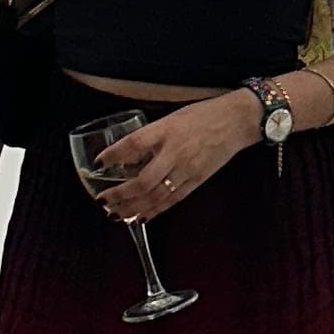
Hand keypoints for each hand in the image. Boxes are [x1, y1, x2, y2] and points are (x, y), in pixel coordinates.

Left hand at [89, 94, 256, 222]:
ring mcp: (188, 170)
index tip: (97, 163)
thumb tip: (126, 157)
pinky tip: (140, 217)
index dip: (113, 155)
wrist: (235, 121)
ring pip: (157, 195)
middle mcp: (175, 152)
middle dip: (121, 194)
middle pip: (144, 180)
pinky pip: (172, 200)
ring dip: (133, 207)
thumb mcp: (171, 118)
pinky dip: (154, 210)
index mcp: (167, 130)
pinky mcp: (197, 181)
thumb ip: (150, 136)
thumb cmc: (201, 116)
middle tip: (103, 201)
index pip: (134, 144)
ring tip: (116, 214)